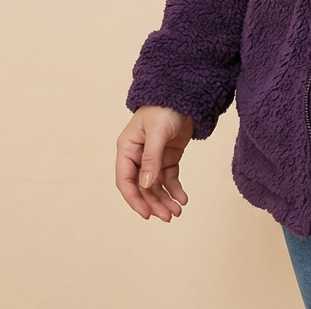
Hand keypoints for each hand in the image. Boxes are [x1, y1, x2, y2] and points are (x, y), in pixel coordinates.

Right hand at [115, 105, 194, 220]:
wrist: (185, 94)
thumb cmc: (165, 107)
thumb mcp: (158, 132)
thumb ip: (151, 159)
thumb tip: (145, 185)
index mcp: (127, 149)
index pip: (125, 180)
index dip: (135, 199)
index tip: (146, 214)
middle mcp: (137, 156)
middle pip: (142, 187)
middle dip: (154, 203)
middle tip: (169, 217)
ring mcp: (153, 157)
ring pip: (156, 186)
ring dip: (165, 200)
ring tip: (177, 212)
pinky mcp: (168, 157)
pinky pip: (169, 178)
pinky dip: (175, 189)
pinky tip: (183, 199)